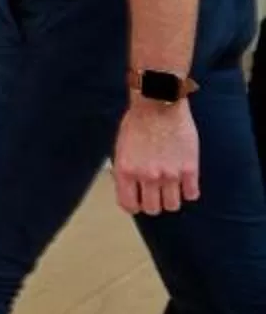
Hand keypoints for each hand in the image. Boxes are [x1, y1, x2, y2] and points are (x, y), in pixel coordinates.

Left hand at [114, 98, 200, 215]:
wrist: (158, 104)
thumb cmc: (138, 121)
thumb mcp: (121, 148)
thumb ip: (126, 170)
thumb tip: (130, 187)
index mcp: (126, 171)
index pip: (129, 205)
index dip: (134, 206)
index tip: (138, 202)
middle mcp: (147, 176)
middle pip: (152, 209)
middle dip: (153, 204)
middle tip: (155, 196)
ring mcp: (170, 174)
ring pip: (173, 205)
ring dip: (171, 200)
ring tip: (170, 190)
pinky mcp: (189, 168)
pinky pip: (191, 194)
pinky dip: (189, 192)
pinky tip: (185, 183)